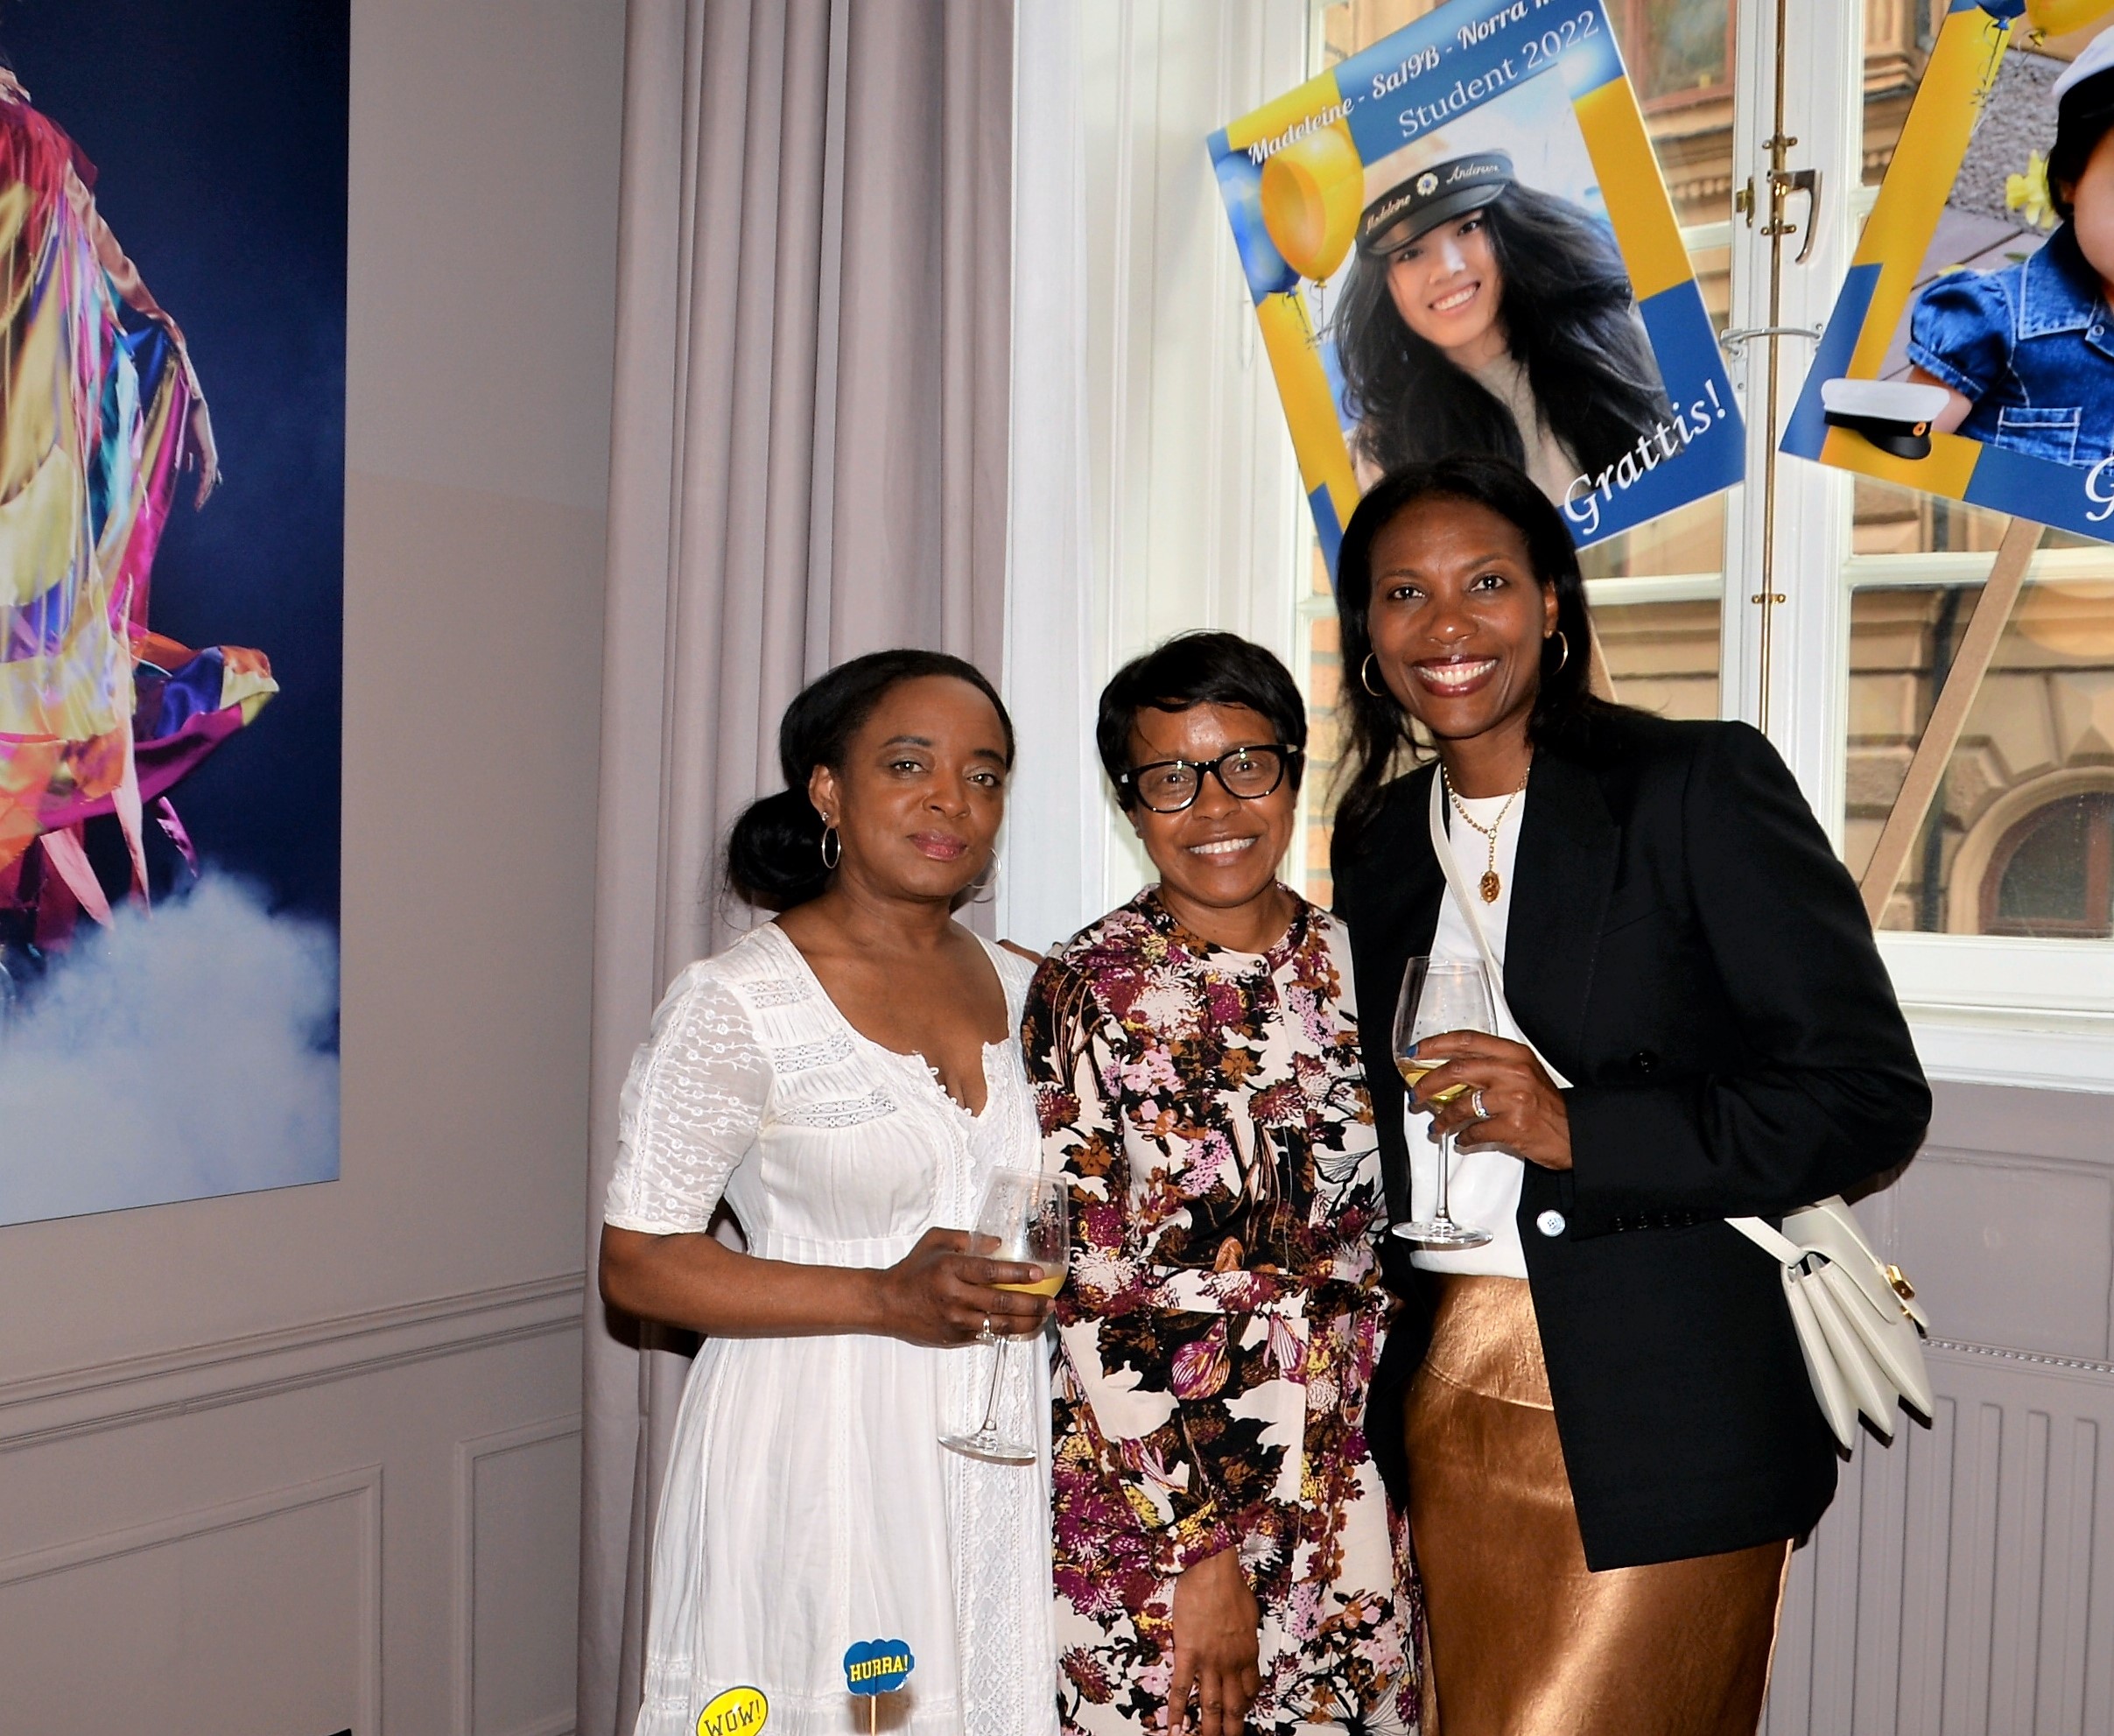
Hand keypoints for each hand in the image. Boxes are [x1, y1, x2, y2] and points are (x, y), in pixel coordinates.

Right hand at [183, 396, 220, 508]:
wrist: (188, 404)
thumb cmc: (182, 419)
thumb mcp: (180, 442)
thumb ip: (183, 455)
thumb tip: (185, 469)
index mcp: (200, 454)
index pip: (204, 475)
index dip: (201, 488)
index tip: (196, 502)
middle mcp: (207, 455)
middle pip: (208, 479)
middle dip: (203, 493)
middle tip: (198, 506)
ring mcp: (209, 453)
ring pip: (209, 477)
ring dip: (204, 491)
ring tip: (199, 503)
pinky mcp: (208, 450)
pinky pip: (208, 470)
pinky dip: (205, 481)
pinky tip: (202, 491)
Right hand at [870, 1225, 1052, 1347]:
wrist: (888, 1303)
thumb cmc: (913, 1269)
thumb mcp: (934, 1241)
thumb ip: (966, 1238)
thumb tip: (999, 1244)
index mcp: (951, 1269)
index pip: (991, 1272)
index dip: (1018, 1273)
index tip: (1038, 1274)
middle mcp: (954, 1296)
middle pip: (1001, 1302)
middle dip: (1031, 1303)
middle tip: (1050, 1301)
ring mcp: (955, 1320)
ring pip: (999, 1324)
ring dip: (1026, 1322)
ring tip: (1043, 1316)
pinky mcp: (954, 1337)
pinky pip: (987, 1336)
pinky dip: (1007, 1332)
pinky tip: (1022, 1326)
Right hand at [1168, 1545, 1260, 1734]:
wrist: (1212, 1571)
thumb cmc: (1230, 1585)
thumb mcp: (1250, 1613)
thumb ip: (1245, 1635)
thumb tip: (1243, 1641)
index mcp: (1248, 1652)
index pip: (1251, 1689)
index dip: (1248, 1704)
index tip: (1244, 1711)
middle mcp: (1231, 1662)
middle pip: (1234, 1705)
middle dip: (1233, 1729)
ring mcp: (1209, 1661)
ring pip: (1210, 1705)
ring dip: (1209, 1729)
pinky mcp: (1187, 1654)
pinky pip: (1181, 1688)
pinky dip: (1177, 1711)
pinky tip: (1175, 1727)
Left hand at [1410, 1030, 1572, 1170]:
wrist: (1574, 1132)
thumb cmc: (1546, 1104)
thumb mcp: (1522, 1073)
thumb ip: (1489, 1066)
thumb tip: (1446, 1071)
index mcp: (1514, 1054)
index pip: (1467, 1040)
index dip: (1435, 1045)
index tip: (1415, 1053)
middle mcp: (1513, 1072)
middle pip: (1457, 1070)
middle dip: (1428, 1083)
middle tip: (1416, 1093)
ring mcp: (1513, 1099)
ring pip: (1461, 1104)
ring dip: (1442, 1118)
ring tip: (1436, 1126)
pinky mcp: (1513, 1126)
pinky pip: (1475, 1131)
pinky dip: (1463, 1137)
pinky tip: (1461, 1139)